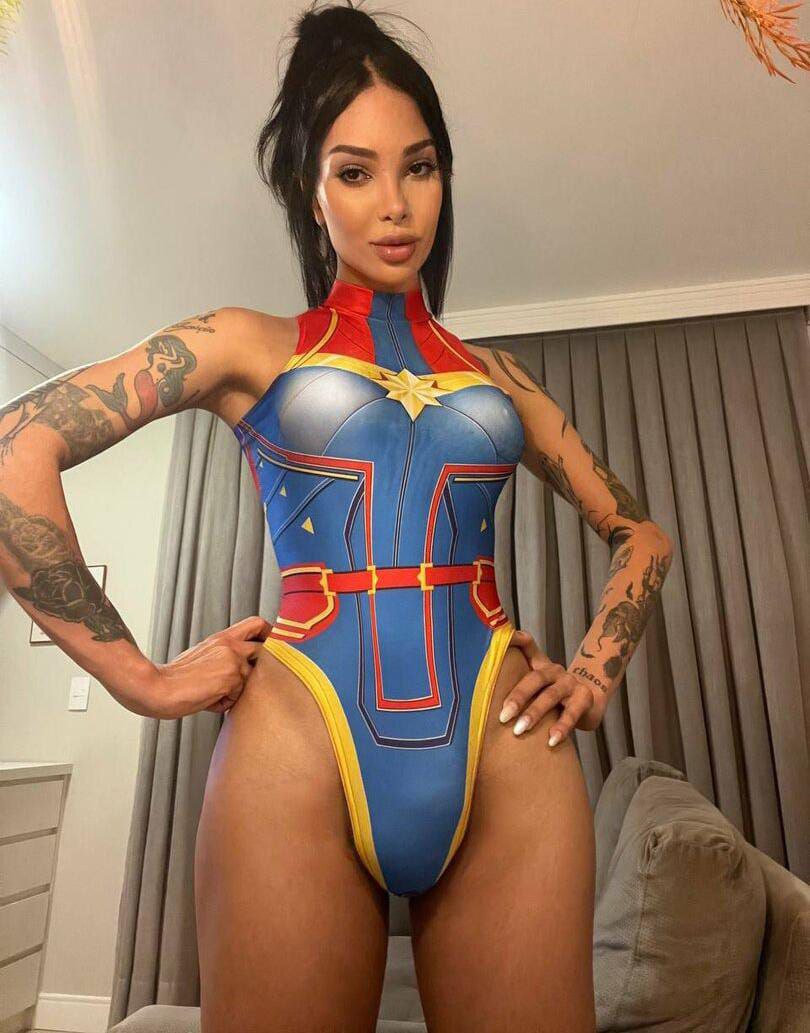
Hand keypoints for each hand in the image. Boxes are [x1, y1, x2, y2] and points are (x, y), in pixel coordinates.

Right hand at [141, 615, 273, 718]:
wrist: (159, 688)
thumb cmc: (177, 677)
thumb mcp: (203, 656)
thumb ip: (224, 656)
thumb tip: (243, 667)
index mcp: (223, 638)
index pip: (256, 624)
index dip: (269, 633)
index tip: (271, 644)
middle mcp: (231, 645)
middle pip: (263, 649)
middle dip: (260, 665)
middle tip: (244, 678)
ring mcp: (233, 661)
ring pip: (249, 679)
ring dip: (234, 691)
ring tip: (211, 693)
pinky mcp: (232, 678)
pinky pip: (237, 697)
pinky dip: (224, 703)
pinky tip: (207, 700)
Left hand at [502, 628, 605, 745]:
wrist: (589, 703)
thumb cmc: (552, 696)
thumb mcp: (535, 687)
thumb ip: (513, 684)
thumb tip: (479, 694)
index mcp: (540, 665)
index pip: (527, 645)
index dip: (515, 639)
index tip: (499, 638)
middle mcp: (554, 670)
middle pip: (534, 679)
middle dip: (517, 698)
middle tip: (502, 716)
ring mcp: (570, 683)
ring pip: (551, 696)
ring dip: (534, 713)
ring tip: (519, 730)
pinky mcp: (584, 698)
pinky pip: (572, 714)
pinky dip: (561, 728)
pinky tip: (551, 740)